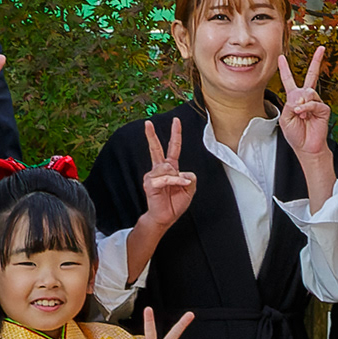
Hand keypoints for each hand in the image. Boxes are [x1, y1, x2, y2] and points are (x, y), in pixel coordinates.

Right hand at [133, 117, 197, 242]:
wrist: (165, 217)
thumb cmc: (175, 203)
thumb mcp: (190, 189)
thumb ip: (190, 177)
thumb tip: (182, 172)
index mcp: (170, 168)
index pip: (173, 148)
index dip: (175, 134)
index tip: (175, 121)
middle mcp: (160, 169)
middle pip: (156, 148)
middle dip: (151, 135)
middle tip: (147, 123)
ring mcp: (153, 176)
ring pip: (168, 167)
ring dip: (177, 178)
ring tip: (178, 187)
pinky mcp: (150, 183)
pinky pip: (166, 178)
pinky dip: (175, 182)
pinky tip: (177, 186)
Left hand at [273, 44, 335, 182]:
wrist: (306, 147)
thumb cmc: (295, 135)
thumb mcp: (285, 118)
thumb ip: (290, 104)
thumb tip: (302, 96)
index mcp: (294, 98)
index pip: (289, 80)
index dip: (285, 69)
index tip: (281, 57)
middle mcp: (306, 97)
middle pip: (311, 75)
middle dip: (317, 61)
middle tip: (322, 48)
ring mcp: (315, 102)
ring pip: (308, 91)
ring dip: (301, 104)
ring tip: (300, 115)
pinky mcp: (323, 109)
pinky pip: (314, 102)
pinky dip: (307, 108)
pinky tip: (304, 115)